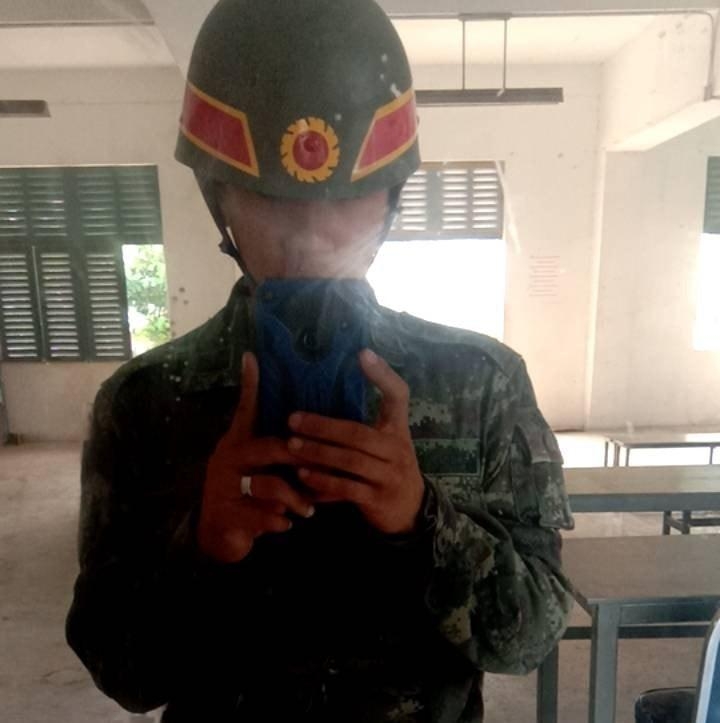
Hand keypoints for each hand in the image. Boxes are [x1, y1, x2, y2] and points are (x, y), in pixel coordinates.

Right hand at [197, 352, 314, 562]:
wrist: (215, 535)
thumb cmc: (245, 494)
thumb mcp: (257, 467)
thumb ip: (277, 448)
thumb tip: (302, 421)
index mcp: (237, 442)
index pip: (245, 409)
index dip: (249, 384)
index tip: (252, 356)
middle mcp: (228, 458)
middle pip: (270, 448)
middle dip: (302, 459)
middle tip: (323, 472)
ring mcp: (223, 487)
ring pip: (269, 485)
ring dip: (295, 498)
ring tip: (309, 509)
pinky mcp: (227, 516)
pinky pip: (263, 517)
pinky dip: (280, 522)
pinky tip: (288, 524)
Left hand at [287, 349, 424, 534]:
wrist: (409, 509)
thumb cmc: (387, 466)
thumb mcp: (386, 441)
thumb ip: (365, 423)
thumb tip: (325, 393)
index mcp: (398, 428)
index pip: (398, 395)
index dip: (383, 374)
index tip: (361, 353)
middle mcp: (397, 449)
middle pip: (358, 433)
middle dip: (323, 426)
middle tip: (293, 419)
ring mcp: (389, 475)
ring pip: (350, 461)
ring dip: (317, 453)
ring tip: (291, 446)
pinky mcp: (378, 499)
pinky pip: (347, 489)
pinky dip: (323, 482)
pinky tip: (302, 476)